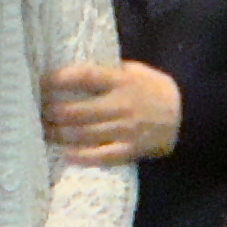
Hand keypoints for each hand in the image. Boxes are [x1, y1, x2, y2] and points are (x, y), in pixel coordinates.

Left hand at [40, 60, 182, 164]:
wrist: (188, 115)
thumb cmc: (155, 89)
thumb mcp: (135, 71)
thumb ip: (108, 73)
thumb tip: (74, 74)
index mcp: (122, 81)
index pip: (85, 77)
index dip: (60, 79)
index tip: (42, 81)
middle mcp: (121, 105)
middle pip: (77, 110)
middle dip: (52, 112)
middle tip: (37, 111)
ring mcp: (126, 129)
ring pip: (84, 134)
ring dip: (60, 133)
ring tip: (44, 130)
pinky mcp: (131, 149)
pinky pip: (102, 155)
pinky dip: (81, 155)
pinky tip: (65, 152)